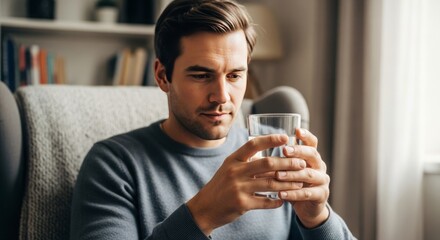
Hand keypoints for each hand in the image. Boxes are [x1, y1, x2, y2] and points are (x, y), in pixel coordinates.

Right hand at [186, 134, 305, 234]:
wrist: (204, 208)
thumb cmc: (220, 186)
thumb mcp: (229, 168)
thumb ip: (246, 161)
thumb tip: (267, 154)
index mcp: (233, 160)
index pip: (253, 144)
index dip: (270, 139)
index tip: (286, 137)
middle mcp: (235, 171)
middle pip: (267, 164)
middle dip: (287, 163)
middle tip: (301, 163)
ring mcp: (238, 188)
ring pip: (270, 184)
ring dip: (288, 183)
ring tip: (299, 182)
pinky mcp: (242, 204)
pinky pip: (266, 202)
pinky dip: (277, 201)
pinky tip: (285, 199)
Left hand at [277, 128, 329, 227]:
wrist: (306, 206)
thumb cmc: (292, 183)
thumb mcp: (285, 170)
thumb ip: (275, 162)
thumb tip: (252, 155)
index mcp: (311, 156)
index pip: (312, 142)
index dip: (306, 135)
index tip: (296, 130)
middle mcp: (319, 165)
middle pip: (312, 154)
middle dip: (298, 152)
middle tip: (284, 150)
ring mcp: (322, 180)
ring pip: (309, 174)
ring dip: (292, 174)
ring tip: (278, 175)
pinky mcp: (321, 195)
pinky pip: (307, 193)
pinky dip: (293, 194)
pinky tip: (280, 194)